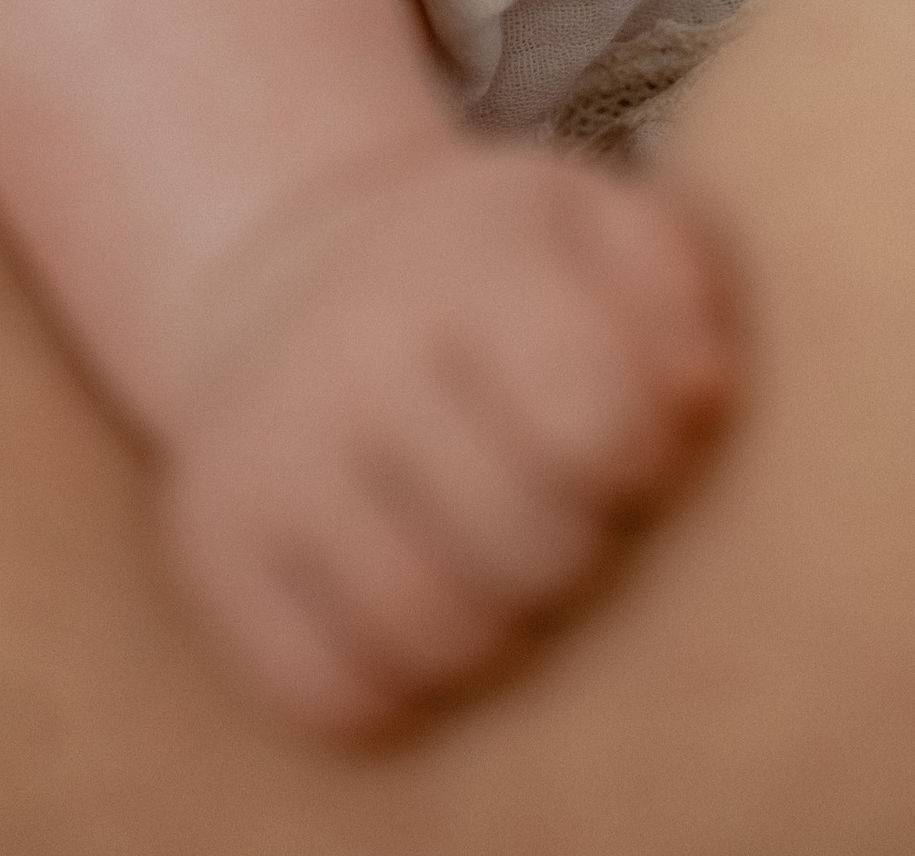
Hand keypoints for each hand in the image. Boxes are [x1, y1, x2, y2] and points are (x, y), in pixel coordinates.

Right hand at [166, 138, 735, 741]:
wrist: (290, 273)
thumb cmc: (488, 267)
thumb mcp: (589, 222)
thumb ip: (676, 282)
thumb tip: (703, 395)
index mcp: (467, 251)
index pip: (596, 420)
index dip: (639, 464)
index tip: (624, 447)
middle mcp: (350, 341)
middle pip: (527, 546)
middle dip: (578, 553)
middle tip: (566, 515)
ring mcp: (267, 448)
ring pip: (429, 635)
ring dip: (498, 632)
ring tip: (501, 570)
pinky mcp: (211, 545)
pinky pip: (329, 693)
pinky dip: (396, 689)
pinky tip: (417, 616)